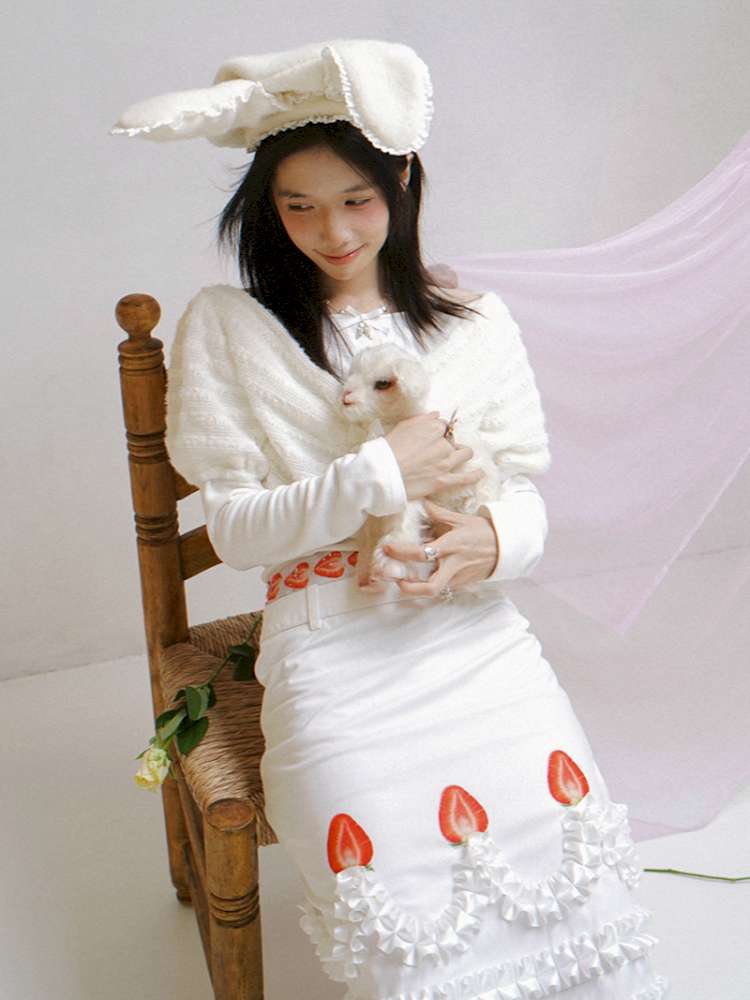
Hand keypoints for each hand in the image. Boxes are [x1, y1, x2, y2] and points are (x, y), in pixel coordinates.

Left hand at [382, 499, 499, 595]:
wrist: (505, 547)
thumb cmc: (483, 532)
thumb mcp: (461, 519)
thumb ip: (438, 513)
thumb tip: (422, 503)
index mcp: (451, 546)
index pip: (422, 553)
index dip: (402, 553)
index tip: (388, 549)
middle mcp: (453, 565)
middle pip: (429, 587)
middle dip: (409, 588)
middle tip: (395, 580)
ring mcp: (458, 577)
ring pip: (434, 590)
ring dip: (417, 589)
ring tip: (404, 581)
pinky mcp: (462, 584)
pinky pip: (442, 587)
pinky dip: (429, 583)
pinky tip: (421, 577)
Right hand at [384, 412, 483, 500]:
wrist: (383, 474)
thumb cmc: (389, 449)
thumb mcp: (403, 426)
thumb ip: (423, 419)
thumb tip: (437, 414)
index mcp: (433, 428)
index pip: (444, 425)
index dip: (438, 431)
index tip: (432, 437)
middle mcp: (443, 444)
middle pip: (453, 440)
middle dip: (447, 443)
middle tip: (435, 450)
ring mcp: (446, 463)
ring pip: (465, 453)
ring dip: (463, 453)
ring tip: (459, 456)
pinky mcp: (444, 481)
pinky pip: (466, 478)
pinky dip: (475, 475)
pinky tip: (479, 473)